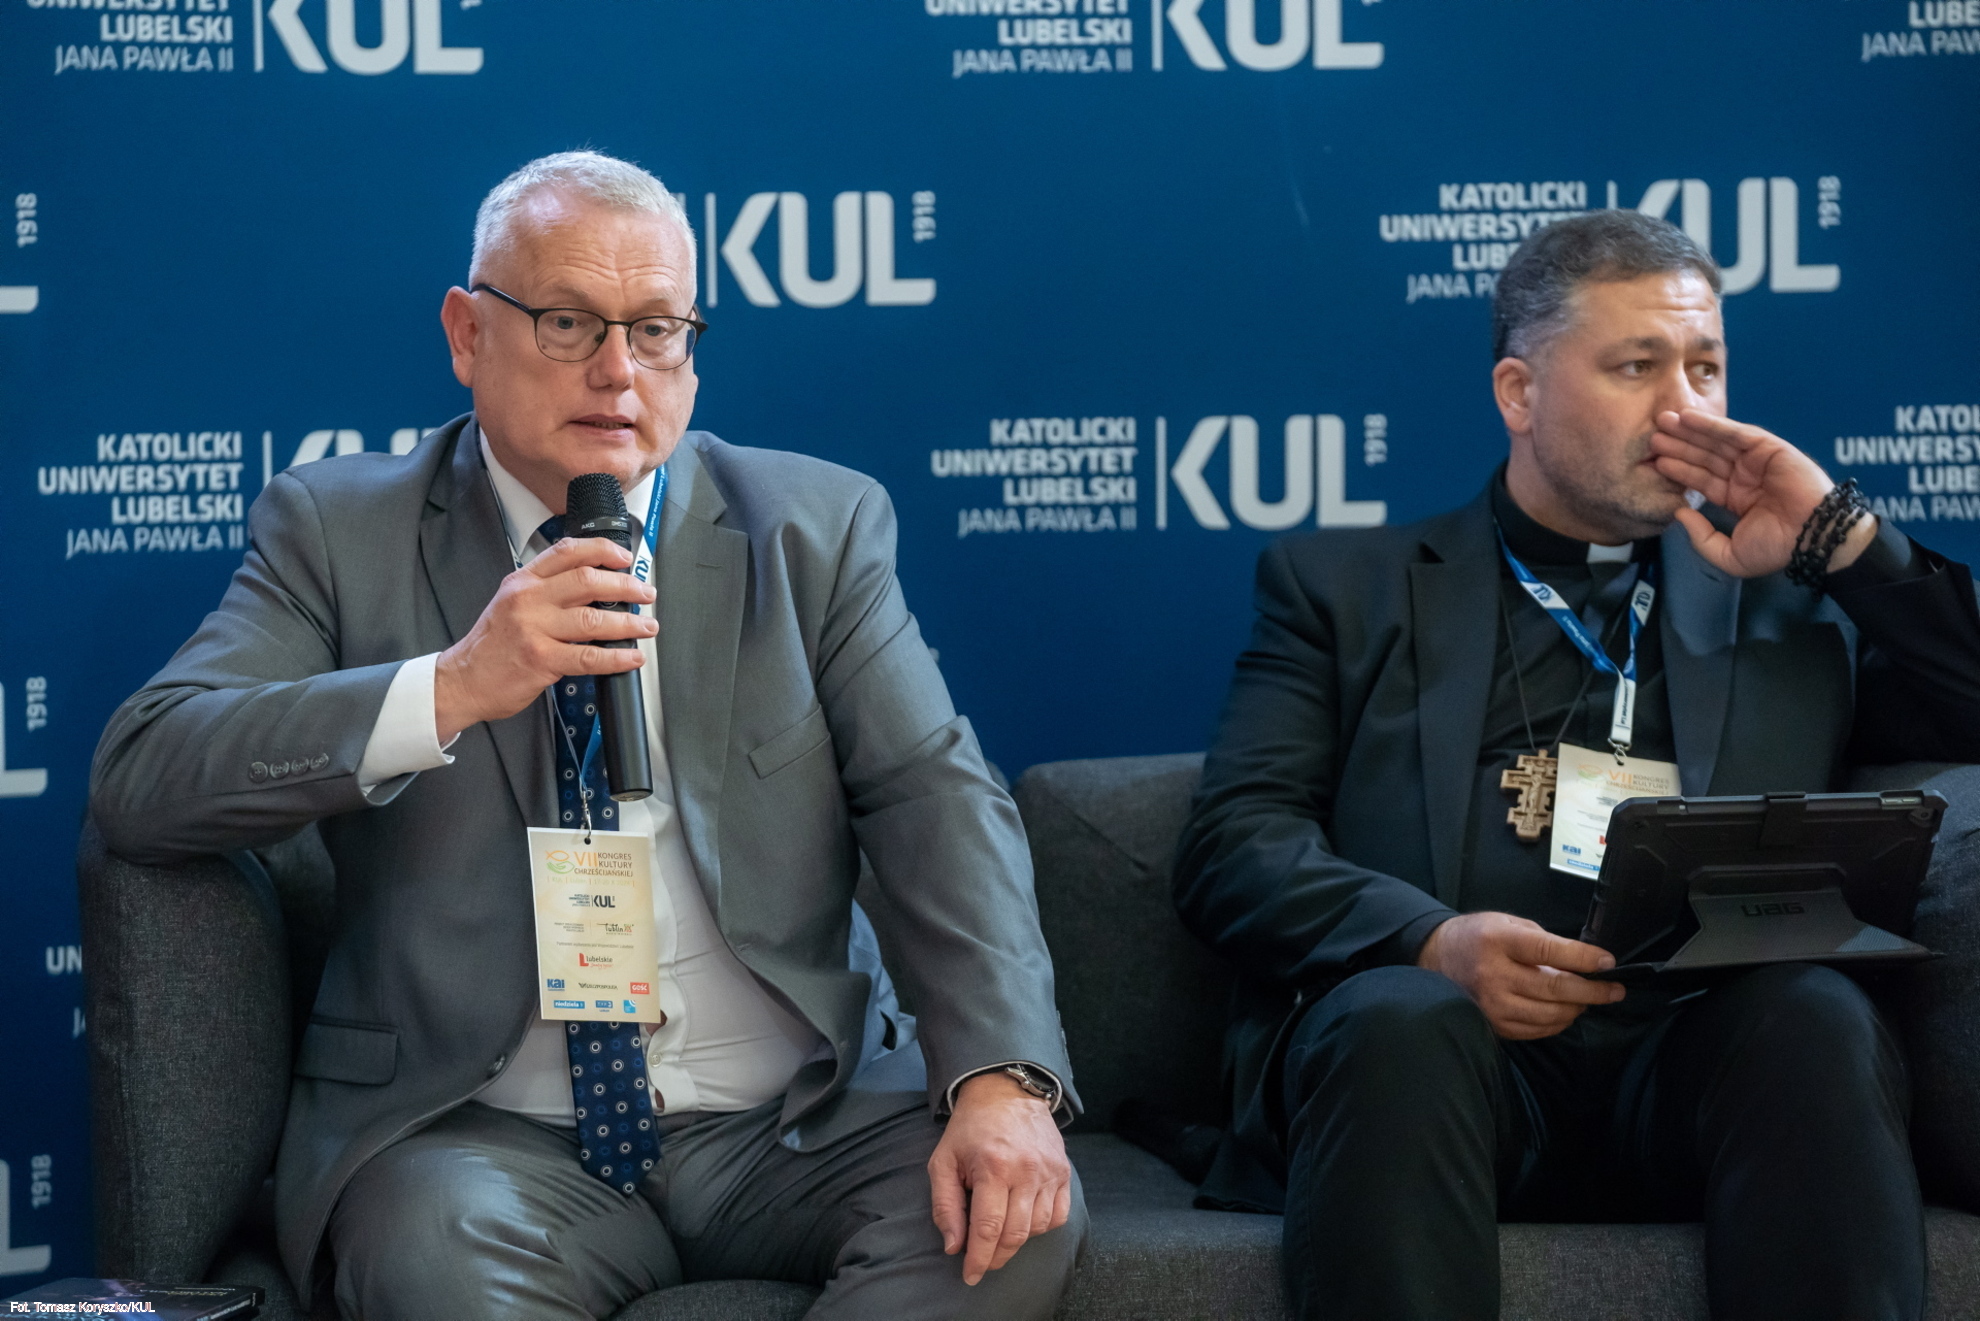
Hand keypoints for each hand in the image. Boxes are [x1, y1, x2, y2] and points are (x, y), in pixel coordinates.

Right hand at [432, 537, 656, 742]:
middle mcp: (528, 600)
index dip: (602, 550)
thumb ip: (546, 589)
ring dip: (629, 623)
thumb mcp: (511, 602)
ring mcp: (534, 629)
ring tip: (647, 626)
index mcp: (522, 581)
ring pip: (594, 620)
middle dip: (626, 586)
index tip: (625, 557)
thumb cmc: (492, 644)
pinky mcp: (541, 660)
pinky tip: (632, 657)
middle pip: (588, 581)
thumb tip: (595, 585)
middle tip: (646, 594)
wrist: (463, 679)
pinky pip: (589, 656)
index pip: (567, 551)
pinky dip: (617, 657)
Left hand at [928, 1072, 1072, 1285]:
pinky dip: (1041, 1226)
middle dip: (996, 1256)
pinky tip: (1024, 1221)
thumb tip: (954, 1246)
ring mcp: (1049, 1171)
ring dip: (1017, 1241)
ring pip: (1037, 1228)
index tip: (970, 1275)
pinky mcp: (1064, 1171)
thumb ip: (945, 1206)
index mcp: (993, 1167)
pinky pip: (1058, 1215)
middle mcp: (1026, 1171)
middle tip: (982, 1263)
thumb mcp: (943, 1161)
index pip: (988, 1228)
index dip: (978, 1258)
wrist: (1006, 1094)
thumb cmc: (970, 1129)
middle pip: (1015, 1234)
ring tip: (999, 1235)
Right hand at [1416, 911, 1623, 1039]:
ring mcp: (1492, 1004)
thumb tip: (1581, 964)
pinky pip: (1536, 1030)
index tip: (1608, 962)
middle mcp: (1493, 974)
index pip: (1548, 951)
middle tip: (1615, 990)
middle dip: (1592, 991)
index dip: (1583, 958)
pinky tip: (1565, 1011)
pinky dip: (1557, 1022)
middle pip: (1554, 989)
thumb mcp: (1507, 923)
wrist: (1436, 957)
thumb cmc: (1477, 936)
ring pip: (1549, 1014)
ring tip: (1588, 999)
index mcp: (1498, 941)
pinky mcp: (1493, 1024)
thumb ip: (1542, 941)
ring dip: (1577, 1008)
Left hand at [1649, 408, 1876, 578]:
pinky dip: (1712, 424)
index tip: (1654, 461)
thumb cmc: (1777, 549)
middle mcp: (1744, 477)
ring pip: (1716, 442)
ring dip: (1689, 431)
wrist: (1813, 538)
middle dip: (1678, 445)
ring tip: (1662, 421)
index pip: (1700, 480)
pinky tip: (1689, 418)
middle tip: (1650, 436)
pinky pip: (1736, 433)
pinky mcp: (1769, 448)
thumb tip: (1680, 514)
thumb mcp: (1729, 555)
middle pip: (1704, 457)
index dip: (1677, 469)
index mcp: (1736, 498)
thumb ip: (1701, 539)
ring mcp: (1756, 461)